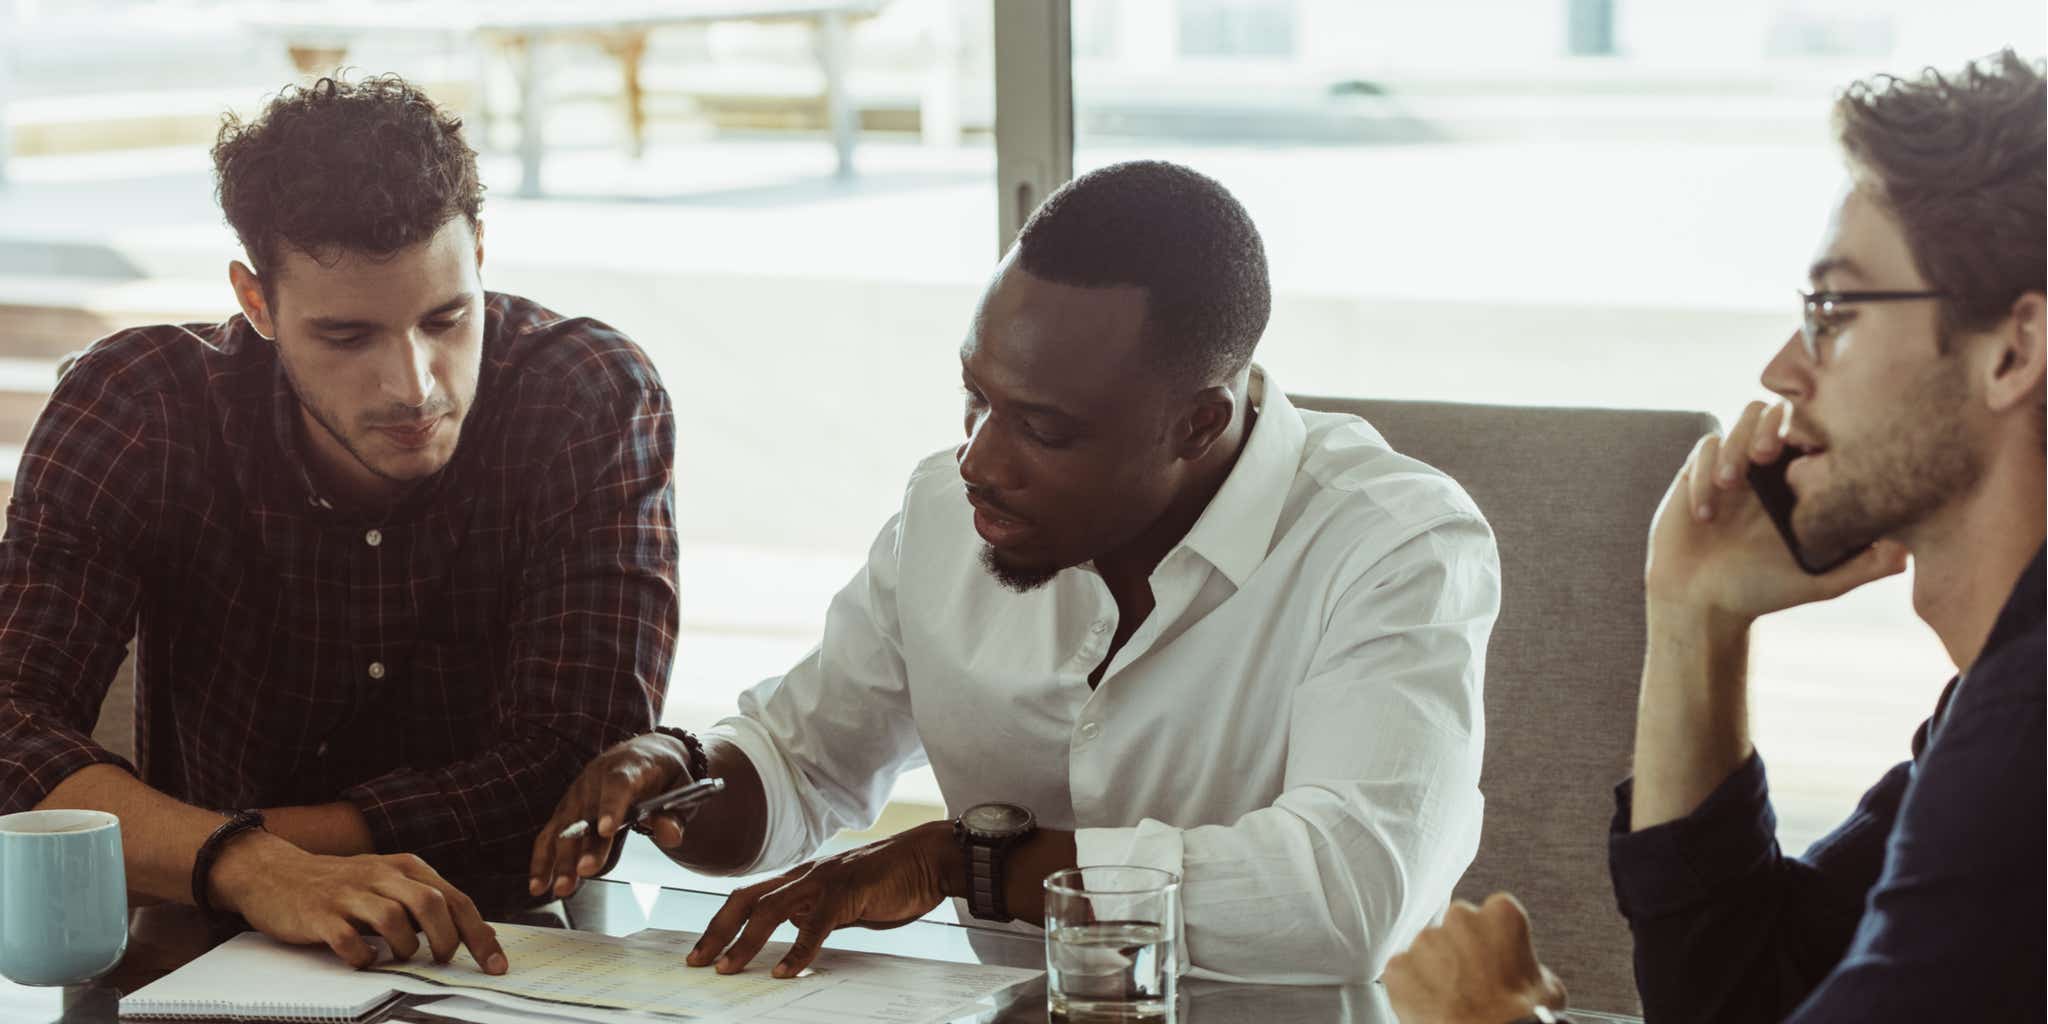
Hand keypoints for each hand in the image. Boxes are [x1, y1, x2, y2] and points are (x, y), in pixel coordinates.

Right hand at [211, 831, 505, 972]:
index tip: (495, 963)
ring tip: (401, 956)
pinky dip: (363, 957)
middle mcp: (381, 876)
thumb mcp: (386, 881)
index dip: (480, 934)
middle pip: (432, 905)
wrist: (274, 872)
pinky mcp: (320, 915)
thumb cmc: (339, 883)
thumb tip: (465, 934)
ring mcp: (349, 895)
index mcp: (405, 867)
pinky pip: (348, 940)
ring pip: (395, 920)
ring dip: (406, 948)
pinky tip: (364, 960)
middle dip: (449, 940)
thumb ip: (421, 901)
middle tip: (444, 961)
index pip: (456, 899)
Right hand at [529, 732, 695, 898]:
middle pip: (587, 813)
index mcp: (628, 767)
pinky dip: (543, 860)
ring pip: (564, 828)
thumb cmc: (664, 775)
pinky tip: (539, 886)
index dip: (611, 806)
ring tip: (562, 888)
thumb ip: (675, 814)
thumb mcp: (681, 788)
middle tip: (585, 872)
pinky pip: (549, 834)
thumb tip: (670, 835)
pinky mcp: (565, 809)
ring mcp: (576, 794)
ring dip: (561, 859)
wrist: (642, 753)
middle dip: (585, 845)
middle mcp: (596, 778)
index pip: (618, 785)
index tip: (607, 831)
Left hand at [686, 822, 955, 978]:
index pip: (750, 898)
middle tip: (698, 961)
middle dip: (717, 931)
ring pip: (771, 909)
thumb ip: (817, 913)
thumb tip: (795, 930)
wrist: (929, 859)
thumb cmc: (891, 880)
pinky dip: (797, 949)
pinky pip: (815, 924)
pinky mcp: (848, 892)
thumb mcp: (844, 903)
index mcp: (803, 878)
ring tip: (728, 968)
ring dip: (745, 941)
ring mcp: (825, 881)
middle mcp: (806, 875)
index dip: (721, 924)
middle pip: (746, 899)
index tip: (702, 952)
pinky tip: (785, 970)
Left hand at [1384, 893, 1566, 1023]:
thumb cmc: (1521, 1016)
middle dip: (1460, 949)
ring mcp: (1425, 941)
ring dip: (1435, 969)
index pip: (1492, 913)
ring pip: (1426, 950)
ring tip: (1452, 999)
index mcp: (1502, 914)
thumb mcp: (1547, 986)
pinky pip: (1402, 973)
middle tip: (1471, 981)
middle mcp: (1460, 917)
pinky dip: (1411, 988)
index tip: (1493, 958)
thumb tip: (1530, 974)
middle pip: (1455, 926)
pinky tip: (1430, 1006)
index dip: (1492, 939)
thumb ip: (1531, 965)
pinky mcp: (1399, 966)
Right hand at [1646, 400, 1906, 621]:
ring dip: (1735, 446)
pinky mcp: (1695, 474)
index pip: (1813, 433)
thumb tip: (1908, 553)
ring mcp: (1730, 468)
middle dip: (1770, 426)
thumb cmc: (1760, 592)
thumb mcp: (1819, 583)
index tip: (1809, 454)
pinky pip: (1703, 448)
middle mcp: (1766, 469)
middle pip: (1775, 413)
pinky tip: (1705, 514)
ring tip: (1730, 485)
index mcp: (1798, 484)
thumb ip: (1862, 568)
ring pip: (1739, 423)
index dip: (1812, 430)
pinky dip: (1703, 474)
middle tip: (1765, 456)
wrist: (1701, 603)